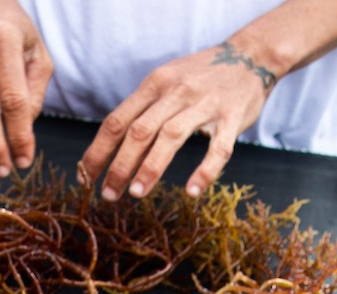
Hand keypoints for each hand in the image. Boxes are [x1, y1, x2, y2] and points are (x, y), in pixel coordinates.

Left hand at [79, 43, 274, 201]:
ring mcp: (205, 104)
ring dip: (151, 168)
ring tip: (136, 194)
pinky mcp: (232, 117)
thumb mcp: (167, 80)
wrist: (250, 56)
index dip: (99, 151)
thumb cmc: (201, 76)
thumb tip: (111, 144)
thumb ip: (143, 107)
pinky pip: (218, 148)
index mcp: (155, 84)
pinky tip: (191, 191)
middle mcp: (176, 92)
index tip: (86, 178)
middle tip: (108, 194)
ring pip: (171, 137)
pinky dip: (204, 171)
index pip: (118, 120)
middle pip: (139, 131)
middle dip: (120, 166)